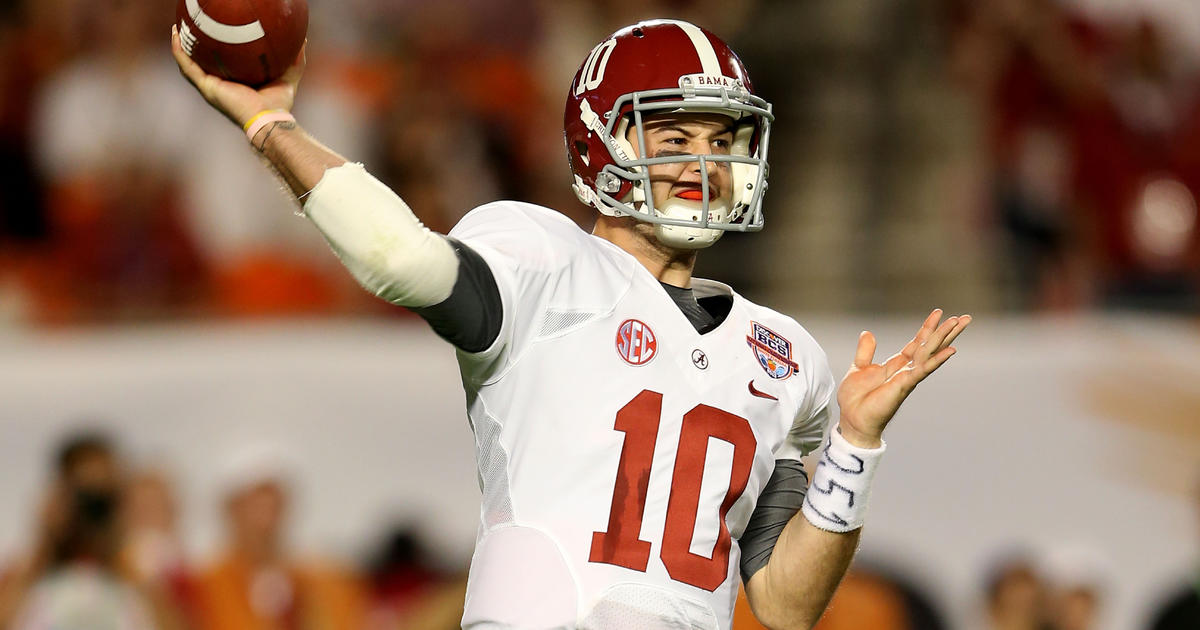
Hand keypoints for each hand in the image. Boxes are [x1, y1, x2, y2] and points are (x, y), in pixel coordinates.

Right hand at [170, 25, 304, 127]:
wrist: (268, 119)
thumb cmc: (279, 104)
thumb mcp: (288, 75)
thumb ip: (295, 58)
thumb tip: (303, 40)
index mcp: (235, 83)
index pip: (223, 63)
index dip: (217, 50)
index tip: (215, 33)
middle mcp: (220, 84)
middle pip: (203, 62)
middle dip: (195, 45)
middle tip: (191, 27)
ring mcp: (210, 87)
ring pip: (189, 63)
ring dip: (181, 46)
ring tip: (176, 28)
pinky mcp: (207, 87)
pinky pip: (188, 66)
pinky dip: (180, 51)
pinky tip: (175, 35)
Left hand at [836, 309, 970, 447]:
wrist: (852, 420)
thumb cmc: (856, 399)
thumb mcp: (858, 368)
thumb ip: (865, 351)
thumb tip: (867, 333)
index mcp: (897, 364)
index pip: (917, 342)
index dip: (927, 327)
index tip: (939, 312)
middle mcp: (907, 369)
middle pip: (930, 345)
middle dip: (946, 331)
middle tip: (964, 317)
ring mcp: (908, 377)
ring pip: (930, 352)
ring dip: (945, 337)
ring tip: (959, 322)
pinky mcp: (904, 384)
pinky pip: (923, 369)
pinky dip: (937, 359)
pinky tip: (951, 350)